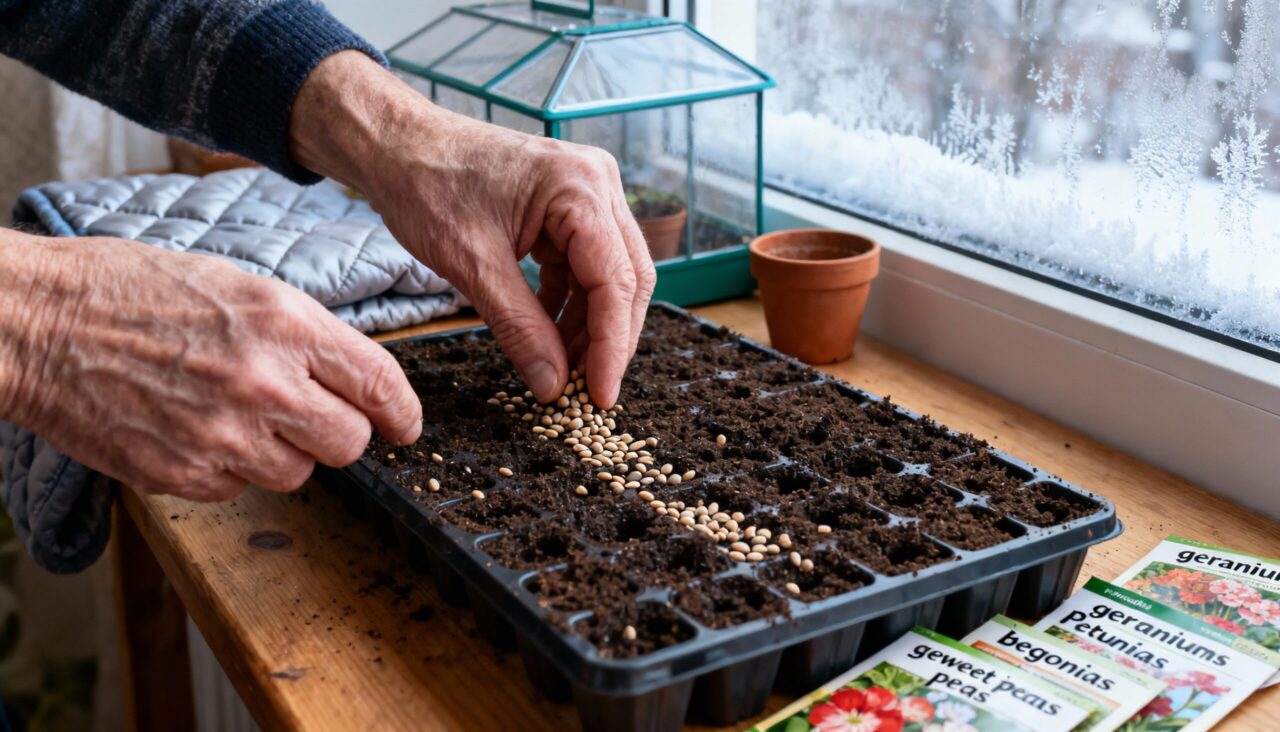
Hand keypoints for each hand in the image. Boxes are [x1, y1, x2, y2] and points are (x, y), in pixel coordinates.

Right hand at [0, 233, 420, 500]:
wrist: (38, 322)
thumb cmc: (132, 289)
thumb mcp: (237, 284)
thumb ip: (301, 332)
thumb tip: (352, 375)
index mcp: (286, 324)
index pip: (381, 384)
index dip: (403, 413)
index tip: (405, 426)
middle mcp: (264, 383)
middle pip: (350, 443)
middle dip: (340, 433)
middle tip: (311, 417)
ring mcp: (223, 436)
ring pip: (299, 474)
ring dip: (283, 453)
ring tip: (236, 414)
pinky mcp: (183, 474)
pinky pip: (239, 489)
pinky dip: (229, 468)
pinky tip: (195, 428)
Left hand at [290, 51, 655, 407]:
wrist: (397, 145)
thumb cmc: (426, 186)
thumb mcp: (472, 266)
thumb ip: (520, 328)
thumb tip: (553, 386)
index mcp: (580, 188)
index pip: (616, 282)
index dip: (612, 346)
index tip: (599, 396)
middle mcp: (598, 184)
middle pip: (628, 279)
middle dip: (609, 339)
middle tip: (586, 392)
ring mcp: (588, 193)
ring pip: (611, 276)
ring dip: (590, 326)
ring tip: (562, 369)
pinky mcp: (570, 207)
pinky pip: (585, 265)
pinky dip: (570, 303)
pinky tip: (549, 334)